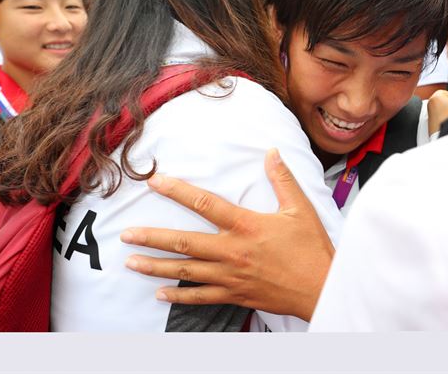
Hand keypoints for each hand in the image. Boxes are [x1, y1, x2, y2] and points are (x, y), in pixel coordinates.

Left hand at [120, 149, 334, 321]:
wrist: (321, 289)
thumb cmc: (311, 248)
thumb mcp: (300, 208)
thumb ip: (282, 179)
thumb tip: (271, 152)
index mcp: (246, 225)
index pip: (205, 204)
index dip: (177, 191)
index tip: (155, 183)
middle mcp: (232, 251)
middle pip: (184, 242)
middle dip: (152, 238)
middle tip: (126, 235)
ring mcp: (230, 276)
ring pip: (185, 271)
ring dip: (155, 267)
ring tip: (131, 263)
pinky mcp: (235, 294)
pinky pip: (200, 297)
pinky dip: (178, 297)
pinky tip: (159, 294)